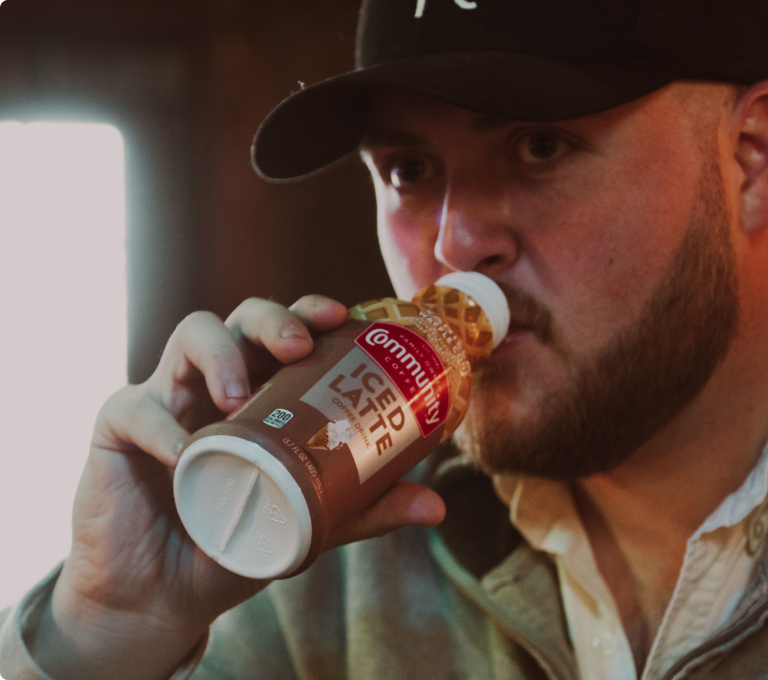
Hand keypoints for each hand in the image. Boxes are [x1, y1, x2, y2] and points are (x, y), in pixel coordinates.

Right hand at [33, 295, 444, 679]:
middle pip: (241, 320)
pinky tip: (185, 450)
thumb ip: (363, 508)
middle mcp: (216, 383)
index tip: (342, 317)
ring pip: (188, 338)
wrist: (166, 594)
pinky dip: (161, 425)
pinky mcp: (117, 428)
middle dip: (272, 318)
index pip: (285, 333)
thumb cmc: (238, 539)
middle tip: (299, 345)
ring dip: (220, 356)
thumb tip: (436, 505)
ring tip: (239, 396)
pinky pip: (134, 409)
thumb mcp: (308, 521)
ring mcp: (167, 398)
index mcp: (261, 392)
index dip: (310, 313)